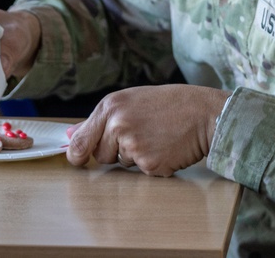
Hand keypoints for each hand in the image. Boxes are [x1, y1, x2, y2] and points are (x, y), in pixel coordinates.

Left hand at [66, 85, 229, 176]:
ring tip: (156, 137)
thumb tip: (70, 135)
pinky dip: (154, 164)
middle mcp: (118, 125)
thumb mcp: (132, 101)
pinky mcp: (150, 162)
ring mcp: (133, 144)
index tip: (78, 160)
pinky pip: (143, 172)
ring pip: (123, 164)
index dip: (77, 154)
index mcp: (111, 106)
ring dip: (137, 157)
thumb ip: (101, 120)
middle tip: (141, 134)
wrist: (204, 112)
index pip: (81, 140)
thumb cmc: (170, 105)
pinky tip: (167, 147)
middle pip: (101, 155)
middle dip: (116, 151)